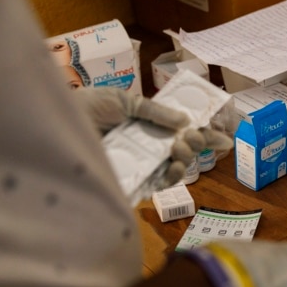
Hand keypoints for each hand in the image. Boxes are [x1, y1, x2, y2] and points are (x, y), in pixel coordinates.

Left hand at [73, 87, 232, 185]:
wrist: (61, 122)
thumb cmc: (91, 107)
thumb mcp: (127, 101)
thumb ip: (156, 111)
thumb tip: (185, 122)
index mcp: (153, 124)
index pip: (186, 130)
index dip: (207, 132)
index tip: (225, 133)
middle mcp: (151, 144)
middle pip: (187, 149)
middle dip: (198, 143)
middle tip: (194, 138)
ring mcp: (143, 162)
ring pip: (177, 169)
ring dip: (186, 160)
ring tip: (180, 151)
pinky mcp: (133, 179)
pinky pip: (159, 184)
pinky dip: (171, 179)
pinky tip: (173, 169)